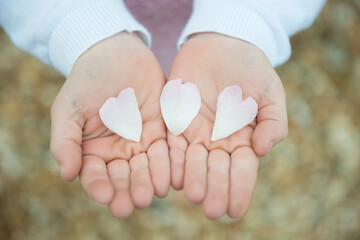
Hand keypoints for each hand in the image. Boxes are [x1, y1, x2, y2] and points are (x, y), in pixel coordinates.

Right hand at [50, 32, 169, 217]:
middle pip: (124, 177)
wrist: (115, 53)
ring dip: (152, 180)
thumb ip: (66, 141)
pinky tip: (174, 174)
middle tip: (135, 203)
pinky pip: (167, 149)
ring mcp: (140, 142)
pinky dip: (170, 162)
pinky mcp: (161, 131)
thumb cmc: (86, 80)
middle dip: (130, 190)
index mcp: (93, 151)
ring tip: (155, 192)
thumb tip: (66, 175)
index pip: (95, 175)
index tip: (106, 197)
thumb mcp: (68, 108)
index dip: (100, 187)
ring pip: (147, 167)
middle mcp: (118, 152)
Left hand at [168, 33, 287, 218]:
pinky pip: (173, 143)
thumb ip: (273, 122)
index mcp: (243, 138)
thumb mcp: (270, 92)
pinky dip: (173, 159)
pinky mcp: (176, 120)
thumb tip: (261, 150)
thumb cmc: (250, 68)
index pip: (242, 169)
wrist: (222, 44)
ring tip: (194, 195)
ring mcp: (196, 132)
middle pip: (216, 170)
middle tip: (212, 210)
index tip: (237, 210)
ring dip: (193, 178)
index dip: (241, 189)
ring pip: (193, 161)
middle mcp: (218, 141)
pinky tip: (174, 175)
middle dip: (215, 189)